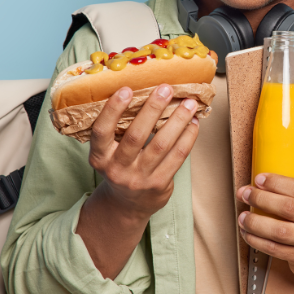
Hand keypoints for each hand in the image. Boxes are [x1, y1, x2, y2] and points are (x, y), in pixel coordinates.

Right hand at [77, 83, 199, 278]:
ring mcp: (139, 179)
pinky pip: (177, 157)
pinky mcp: (159, 185)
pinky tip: (193, 123)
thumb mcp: (108, 152)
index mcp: (99, 157)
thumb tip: (143, 92)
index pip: (102, 132)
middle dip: (152, 109)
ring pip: (161, 145)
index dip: (113, 110)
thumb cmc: (120, 166)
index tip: (126, 89)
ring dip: (177, 121)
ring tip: (189, 103)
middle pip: (136, 136)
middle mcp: (117, 169)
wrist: (126, 205)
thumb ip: (118, 129)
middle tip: (166, 88)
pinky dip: (187, 138)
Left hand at [236, 174, 293, 293]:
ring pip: (279, 231)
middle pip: (288, 208)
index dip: (277, 182)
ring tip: (243, 217)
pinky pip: (275, 248)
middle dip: (261, 199)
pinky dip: (257, 240)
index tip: (258, 179)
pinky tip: (248, 234)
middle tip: (245, 195)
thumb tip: (256, 186)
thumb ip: (291, 195)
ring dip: (256, 223)